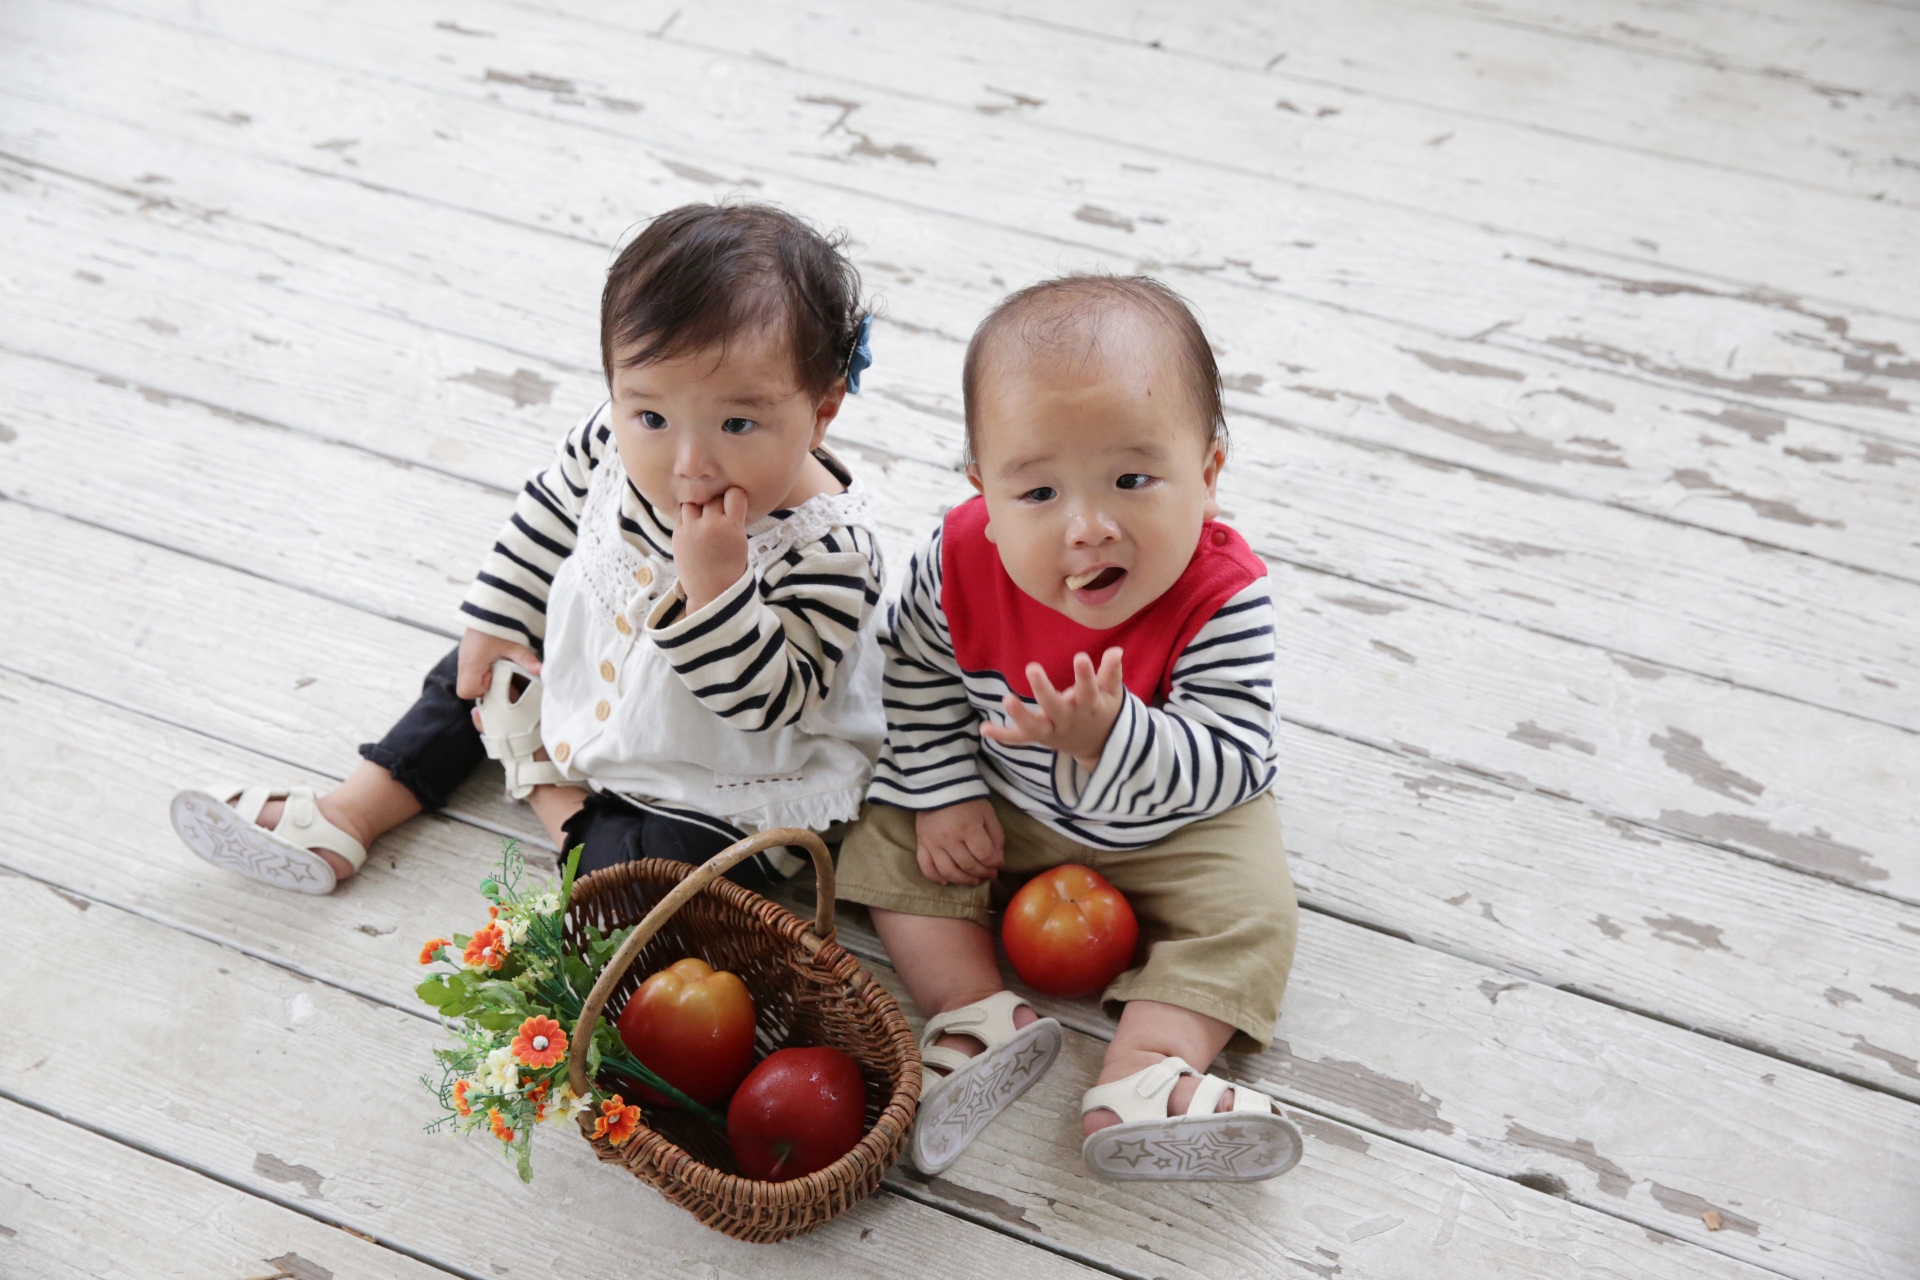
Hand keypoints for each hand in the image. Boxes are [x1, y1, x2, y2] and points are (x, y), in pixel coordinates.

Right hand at [455, 628, 540, 698]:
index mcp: (472, 663)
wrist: (488, 607)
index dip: (483, 691)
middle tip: (498, 677)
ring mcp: (463, 657)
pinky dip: (480, 671)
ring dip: (482, 679)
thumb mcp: (514, 645)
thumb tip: (540, 670)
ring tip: (497, 669)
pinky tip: (493, 663)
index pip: (467, 691)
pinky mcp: (467, 653)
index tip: (497, 681)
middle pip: (465, 689)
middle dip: (483, 688)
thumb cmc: (498, 627)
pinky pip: (469, 670)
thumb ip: (526, 660)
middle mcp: (463, 662)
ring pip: (467, 680)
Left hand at [674, 487, 750, 610]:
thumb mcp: (740, 542)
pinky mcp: (677, 534)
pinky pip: (682, 515)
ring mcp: (691, 529)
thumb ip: (734, 520)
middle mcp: (711, 524)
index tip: (735, 504)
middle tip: (719, 515)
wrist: (710, 591)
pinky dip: (689, 518)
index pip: (734, 494)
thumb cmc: (730, 567)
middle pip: (713, 497)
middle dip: (718, 503)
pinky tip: (695, 528)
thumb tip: (726, 500)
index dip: (735, 497)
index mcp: (732, 527)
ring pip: (694, 502)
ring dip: (700, 507)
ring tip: (704, 520)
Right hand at [914, 799, 1004, 885]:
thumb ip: (996, 835)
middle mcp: (949, 839)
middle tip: (990, 874)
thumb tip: (997, 858)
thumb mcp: (987, 813)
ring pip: (948, 871)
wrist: (939, 786)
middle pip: (968, 865)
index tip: (998, 864)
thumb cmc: (967, 800)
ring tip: (974, 880)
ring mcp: (933, 843)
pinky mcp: (921, 844)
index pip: (984, 855)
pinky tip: (946, 882)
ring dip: (963, 880)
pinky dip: (935, 877)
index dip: (994, 863)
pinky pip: (926, 866)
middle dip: (983, 873)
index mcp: (968, 828)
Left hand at [981, 648, 1125, 773]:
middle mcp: (1069, 720)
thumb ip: (1111, 673)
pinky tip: (984, 728)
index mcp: (1089, 707)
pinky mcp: (1040, 737)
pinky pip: (1020, 738)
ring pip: (1035, 727)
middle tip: (1032, 668)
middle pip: (1056, 707)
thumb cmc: (1102, 710)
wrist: (1098, 745)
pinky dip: (1003, 735)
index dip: (1085, 676)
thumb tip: (1115, 651)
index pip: (1088, 691)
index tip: (1080, 657)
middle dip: (1043, 690)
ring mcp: (1053, 731)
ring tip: (1006, 698)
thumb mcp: (1111, 694)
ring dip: (1020, 715)